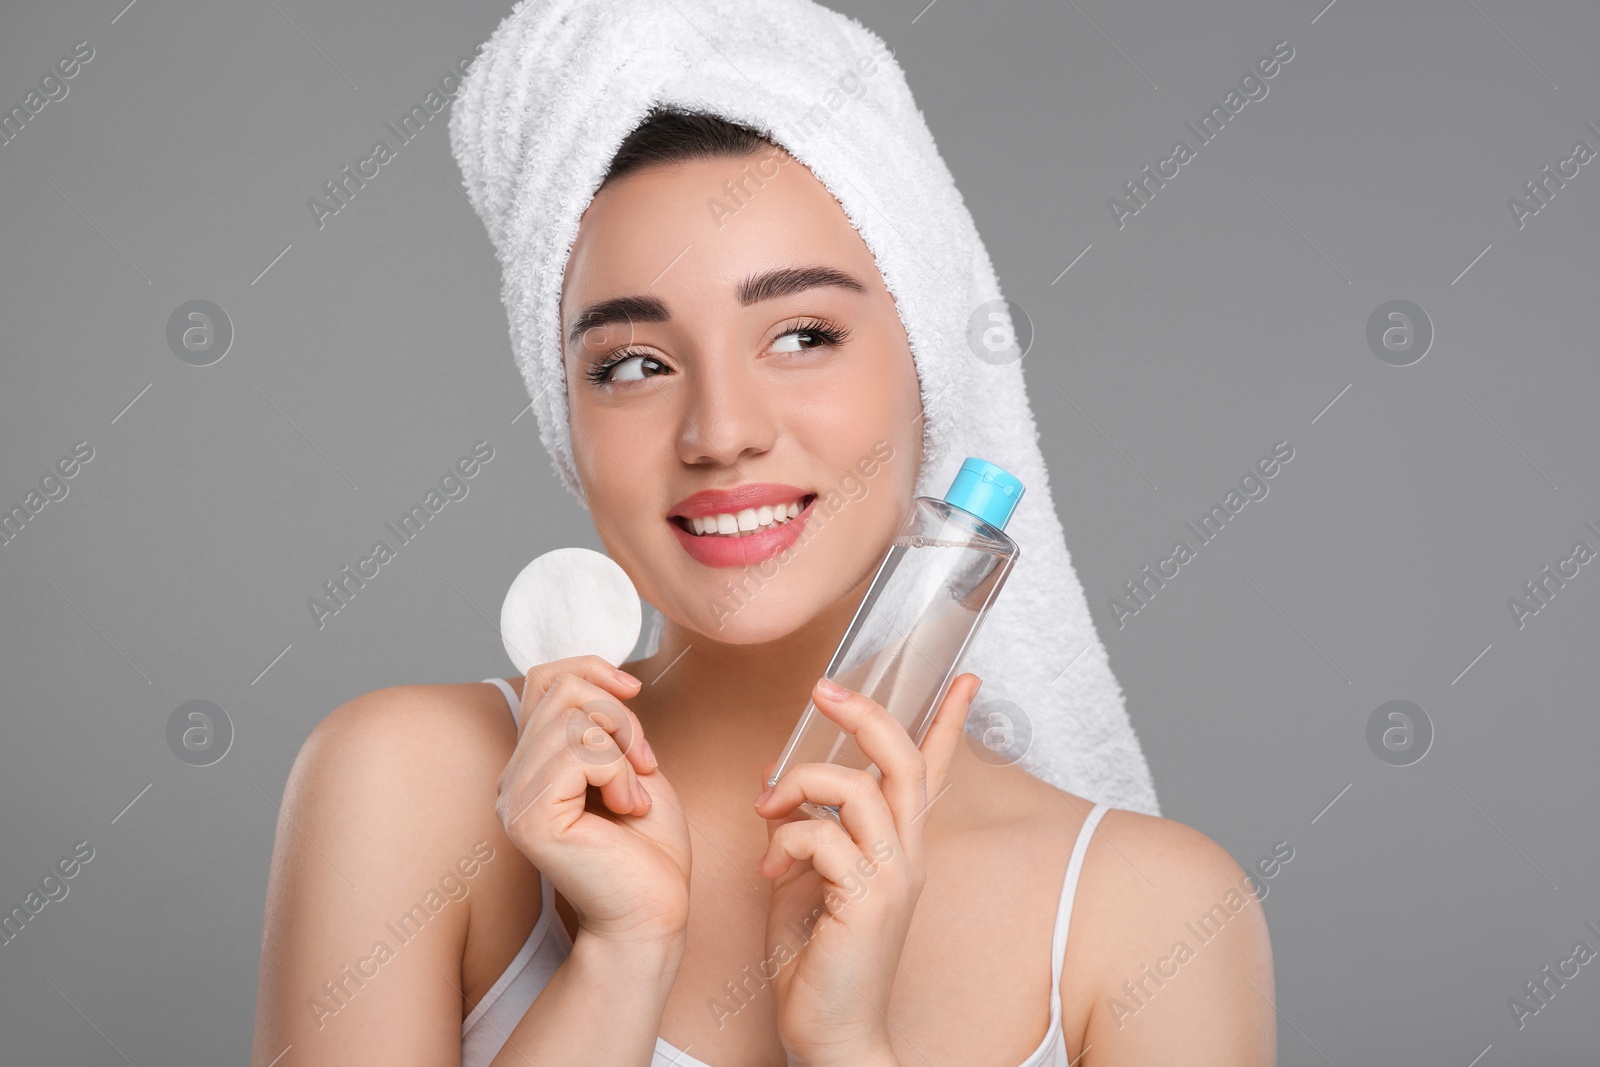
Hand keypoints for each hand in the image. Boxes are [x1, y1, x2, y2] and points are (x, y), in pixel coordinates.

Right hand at [495, 655, 690, 952]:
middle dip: (620, 718)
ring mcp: (515, 798)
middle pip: (563, 690)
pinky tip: (626, 809)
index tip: (631, 693)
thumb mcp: (631, 762)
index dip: (590, 669)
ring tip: (633, 795)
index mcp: (534, 762)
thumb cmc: (649, 847)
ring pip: (573, 719)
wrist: (654, 909)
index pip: (544, 678)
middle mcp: (513, 777)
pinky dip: (618, 774)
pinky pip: (578, 754)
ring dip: (623, 750)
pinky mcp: (529, 817)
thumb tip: (599, 675)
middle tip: (643, 765)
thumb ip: (603, 721)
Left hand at [752, 673, 980, 1065]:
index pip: (932, 772)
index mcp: (898, 848)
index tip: (964, 679)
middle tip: (824, 690)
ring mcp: (892, 877)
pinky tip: (771, 873)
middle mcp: (907, 856)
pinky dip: (785, 841)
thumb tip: (780, 787)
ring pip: (856, 787)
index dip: (947, 722)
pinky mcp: (868, 900)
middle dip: (865, 714)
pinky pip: (822, 835)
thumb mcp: (804, 881)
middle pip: (902, 761)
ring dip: (799, 784)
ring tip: (768, 808)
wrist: (831, 1036)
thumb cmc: (818, 964)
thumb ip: (802, 832)